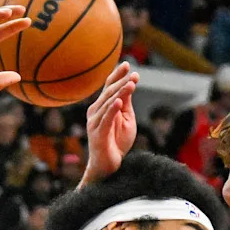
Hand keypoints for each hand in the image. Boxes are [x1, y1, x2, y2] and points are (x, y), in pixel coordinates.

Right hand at [82, 62, 138, 182]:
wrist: (109, 165)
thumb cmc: (117, 142)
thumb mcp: (126, 120)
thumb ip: (126, 104)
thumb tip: (129, 84)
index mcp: (102, 107)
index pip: (109, 87)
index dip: (117, 75)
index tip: (128, 64)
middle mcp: (95, 112)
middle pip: (109, 92)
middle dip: (122, 81)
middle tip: (134, 74)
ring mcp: (95, 122)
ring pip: (108, 103)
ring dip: (120, 93)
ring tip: (131, 84)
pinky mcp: (97, 133)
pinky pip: (106, 119)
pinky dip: (112, 109)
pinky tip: (119, 101)